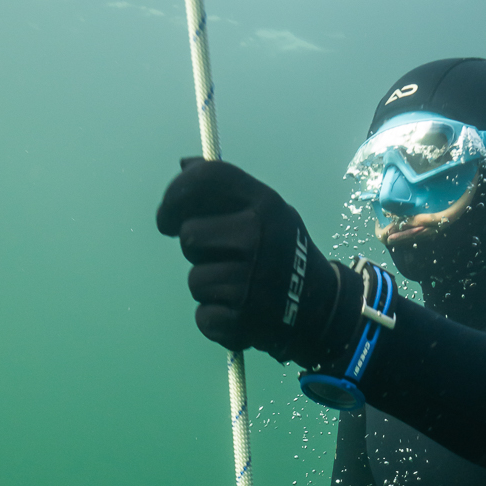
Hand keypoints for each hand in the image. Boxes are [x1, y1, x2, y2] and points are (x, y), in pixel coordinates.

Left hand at [157, 159, 355, 363]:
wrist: (320, 307)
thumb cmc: (281, 251)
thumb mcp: (267, 211)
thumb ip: (226, 190)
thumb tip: (184, 165)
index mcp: (264, 203)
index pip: (205, 180)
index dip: (174, 195)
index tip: (166, 219)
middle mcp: (258, 237)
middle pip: (189, 235)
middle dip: (197, 250)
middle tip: (223, 259)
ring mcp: (251, 281)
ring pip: (195, 280)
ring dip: (209, 286)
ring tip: (238, 288)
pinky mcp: (243, 320)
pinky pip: (203, 316)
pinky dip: (215, 318)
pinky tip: (239, 312)